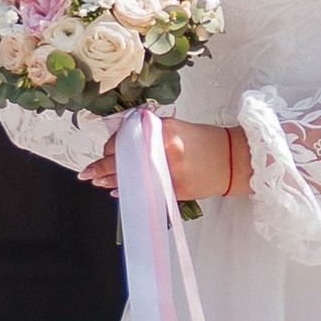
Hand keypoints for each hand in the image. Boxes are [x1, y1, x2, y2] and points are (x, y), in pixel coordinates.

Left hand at [82, 117, 244, 201]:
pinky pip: (145, 192)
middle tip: (88, 172)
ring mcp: (170, 173)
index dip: (111, 147)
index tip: (105, 150)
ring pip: (131, 179)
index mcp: (164, 132)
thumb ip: (151, 132)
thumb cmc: (206, 142)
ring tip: (95, 181)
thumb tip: (125, 139)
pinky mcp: (175, 190)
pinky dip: (129, 192)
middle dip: (102, 167)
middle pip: (124, 161)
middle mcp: (165, 152)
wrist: (233, 159)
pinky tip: (117, 192)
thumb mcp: (177, 127)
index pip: (127, 140)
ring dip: (110, 181)